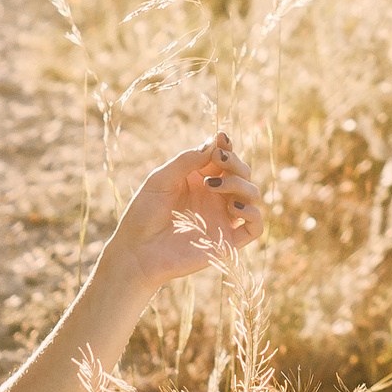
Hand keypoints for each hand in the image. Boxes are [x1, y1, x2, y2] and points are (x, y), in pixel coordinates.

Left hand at [103, 132, 267, 286]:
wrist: (136, 252)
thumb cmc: (143, 214)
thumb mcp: (160, 179)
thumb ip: (187, 161)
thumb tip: (214, 144)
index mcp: (199, 179)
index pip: (224, 158)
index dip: (226, 146)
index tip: (221, 139)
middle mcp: (215, 197)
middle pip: (242, 173)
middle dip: (234, 162)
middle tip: (217, 160)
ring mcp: (222, 218)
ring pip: (252, 194)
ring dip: (239, 184)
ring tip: (211, 185)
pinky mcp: (227, 241)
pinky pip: (255, 226)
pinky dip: (252, 213)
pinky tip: (232, 207)